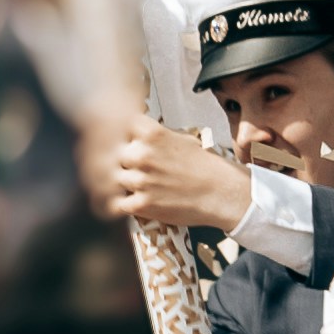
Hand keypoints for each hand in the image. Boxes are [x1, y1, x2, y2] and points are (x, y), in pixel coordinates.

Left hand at [83, 120, 254, 230]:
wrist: (221, 193)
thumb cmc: (204, 166)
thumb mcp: (180, 139)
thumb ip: (153, 135)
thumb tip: (134, 133)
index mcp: (151, 133)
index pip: (117, 127)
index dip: (119, 137)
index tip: (121, 143)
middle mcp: (142, 154)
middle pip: (111, 155)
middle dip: (119, 163)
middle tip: (128, 169)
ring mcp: (140, 180)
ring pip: (112, 179)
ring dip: (119, 184)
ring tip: (131, 186)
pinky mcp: (142, 204)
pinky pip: (115, 204)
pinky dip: (119, 205)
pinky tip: (126, 203)